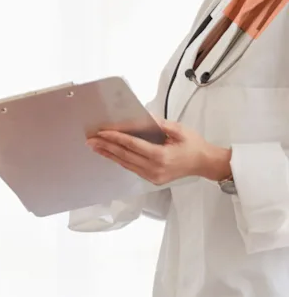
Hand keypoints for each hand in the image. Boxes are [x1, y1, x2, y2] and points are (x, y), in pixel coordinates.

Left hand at [87, 119, 231, 184]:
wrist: (204, 163)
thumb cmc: (193, 145)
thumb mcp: (178, 129)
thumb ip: (159, 124)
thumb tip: (141, 117)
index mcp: (161, 156)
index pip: (132, 145)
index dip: (115, 138)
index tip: (102, 132)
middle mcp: (154, 169)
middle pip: (125, 156)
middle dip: (106, 146)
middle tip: (91, 139)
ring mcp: (152, 176)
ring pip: (125, 164)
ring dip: (109, 154)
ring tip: (95, 147)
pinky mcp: (152, 179)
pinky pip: (132, 168)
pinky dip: (119, 160)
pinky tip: (110, 154)